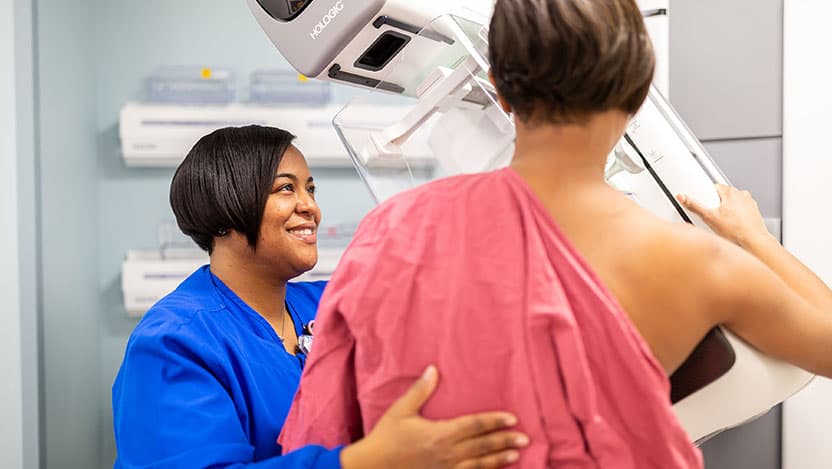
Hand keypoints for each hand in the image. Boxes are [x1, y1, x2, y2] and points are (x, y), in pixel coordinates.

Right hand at [340, 366, 528, 468]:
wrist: (372, 467)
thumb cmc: (386, 437)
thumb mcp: (401, 410)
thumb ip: (420, 391)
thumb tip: (433, 369)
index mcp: (439, 434)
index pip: (474, 426)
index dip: (494, 421)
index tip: (512, 419)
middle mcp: (446, 453)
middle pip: (481, 446)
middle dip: (504, 441)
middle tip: (525, 438)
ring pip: (478, 465)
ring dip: (498, 460)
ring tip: (516, 455)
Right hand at [676, 184, 769, 246]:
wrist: (754, 241)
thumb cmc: (736, 231)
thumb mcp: (709, 218)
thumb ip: (694, 206)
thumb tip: (683, 197)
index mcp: (730, 192)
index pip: (713, 187)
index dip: (706, 195)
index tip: (705, 203)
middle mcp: (742, 194)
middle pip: (722, 195)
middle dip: (716, 204)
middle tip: (713, 216)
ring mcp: (749, 203)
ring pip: (732, 202)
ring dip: (727, 209)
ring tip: (724, 222)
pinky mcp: (753, 211)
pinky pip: (741, 210)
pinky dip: (736, 215)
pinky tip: (732, 225)